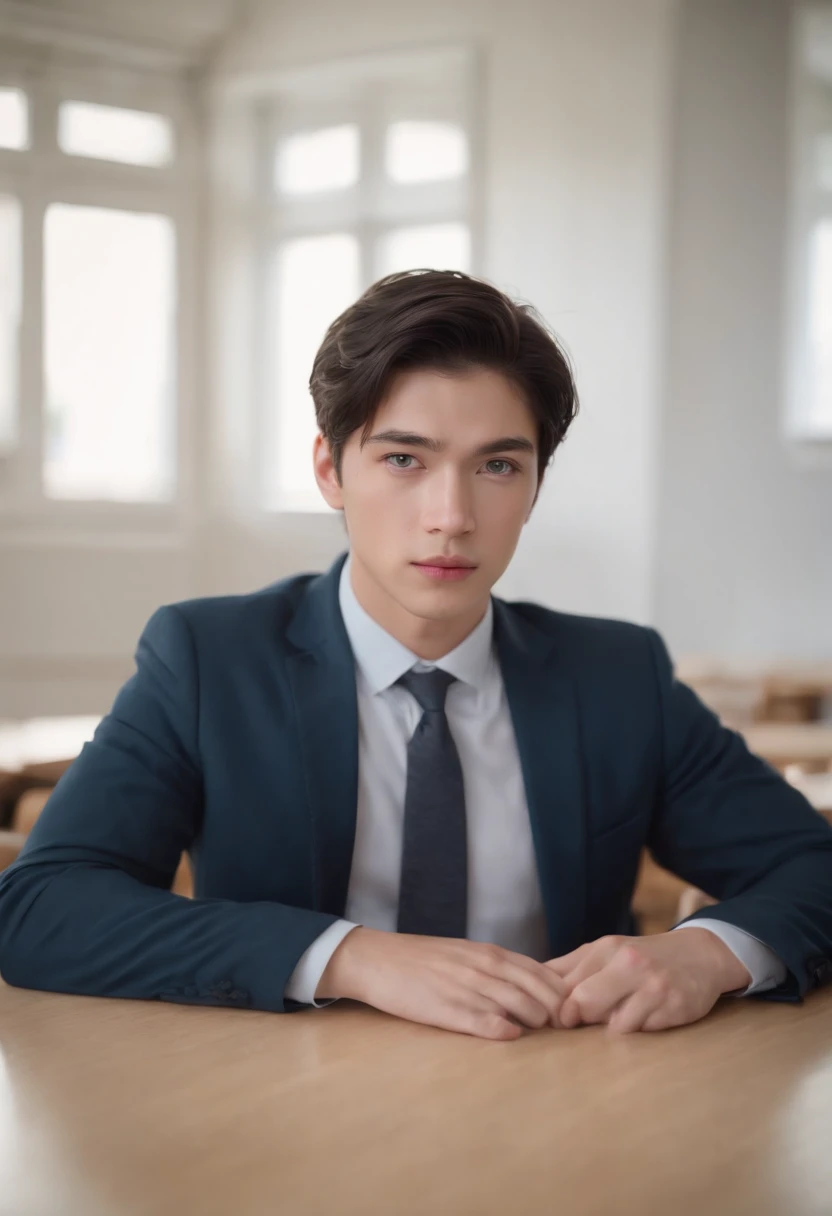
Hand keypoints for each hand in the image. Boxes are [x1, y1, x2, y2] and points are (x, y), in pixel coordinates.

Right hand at [317, 928, 570, 1040]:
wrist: (378, 960)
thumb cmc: (422, 960)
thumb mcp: (466, 954)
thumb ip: (497, 968)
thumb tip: (532, 988)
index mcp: (491, 954)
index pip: (544, 974)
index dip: (563, 996)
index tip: (571, 1013)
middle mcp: (485, 968)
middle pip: (540, 993)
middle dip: (557, 1013)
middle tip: (563, 1031)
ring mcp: (468, 988)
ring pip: (520, 1006)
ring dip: (536, 1022)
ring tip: (541, 1035)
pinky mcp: (448, 1010)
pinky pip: (486, 1022)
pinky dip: (504, 1030)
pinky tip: (511, 1036)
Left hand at [544, 929, 751, 1033]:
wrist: (700, 955)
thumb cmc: (642, 957)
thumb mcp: (606, 952)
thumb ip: (570, 967)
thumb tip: (529, 980)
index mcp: (606, 949)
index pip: (565, 986)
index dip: (557, 1009)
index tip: (558, 1020)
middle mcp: (629, 964)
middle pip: (584, 1004)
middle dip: (582, 1019)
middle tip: (587, 1022)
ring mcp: (653, 986)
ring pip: (615, 1025)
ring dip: (615, 1026)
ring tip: (625, 1013)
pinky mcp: (674, 1007)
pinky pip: (644, 1031)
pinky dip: (641, 1029)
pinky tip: (648, 1015)